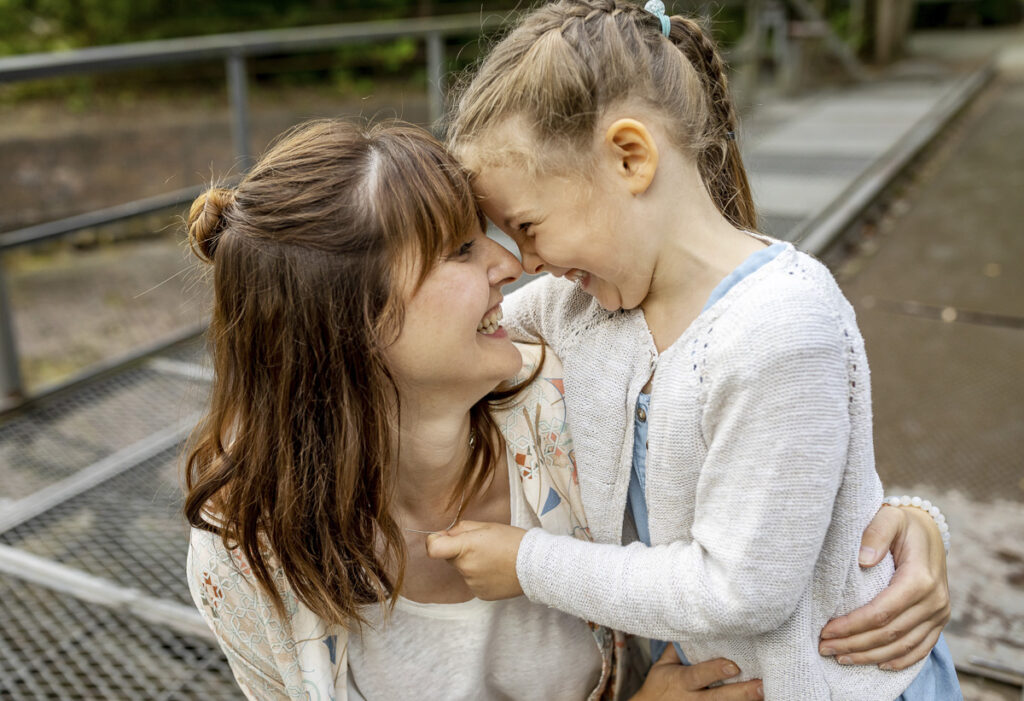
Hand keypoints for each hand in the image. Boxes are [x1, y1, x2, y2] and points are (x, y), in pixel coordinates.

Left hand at [425, 521, 526, 599]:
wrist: (535, 565)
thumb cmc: (513, 541)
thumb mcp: (486, 525)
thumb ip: (460, 528)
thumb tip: (444, 535)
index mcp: (465, 547)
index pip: (433, 548)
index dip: (434, 541)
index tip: (443, 538)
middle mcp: (465, 568)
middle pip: (450, 557)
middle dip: (460, 551)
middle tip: (483, 545)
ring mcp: (472, 584)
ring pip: (463, 570)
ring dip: (473, 563)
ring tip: (495, 558)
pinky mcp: (480, 594)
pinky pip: (473, 581)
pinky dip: (481, 575)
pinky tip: (497, 570)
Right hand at [632, 645, 762, 699]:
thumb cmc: (659, 686)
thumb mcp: (663, 665)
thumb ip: (677, 648)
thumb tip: (692, 624)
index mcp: (681, 681)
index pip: (699, 675)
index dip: (715, 670)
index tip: (733, 666)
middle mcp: (693, 699)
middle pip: (719, 697)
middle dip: (741, 692)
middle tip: (761, 686)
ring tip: (766, 694)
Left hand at [819, 504, 949, 669]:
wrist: (929, 529)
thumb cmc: (901, 523)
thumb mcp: (888, 518)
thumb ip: (875, 533)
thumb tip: (863, 559)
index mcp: (920, 578)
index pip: (881, 612)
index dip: (852, 626)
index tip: (826, 631)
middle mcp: (934, 600)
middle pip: (890, 633)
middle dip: (854, 645)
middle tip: (824, 648)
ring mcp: (940, 612)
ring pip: (903, 646)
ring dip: (871, 656)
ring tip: (841, 658)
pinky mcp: (939, 619)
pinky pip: (922, 648)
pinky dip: (900, 660)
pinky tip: (877, 665)